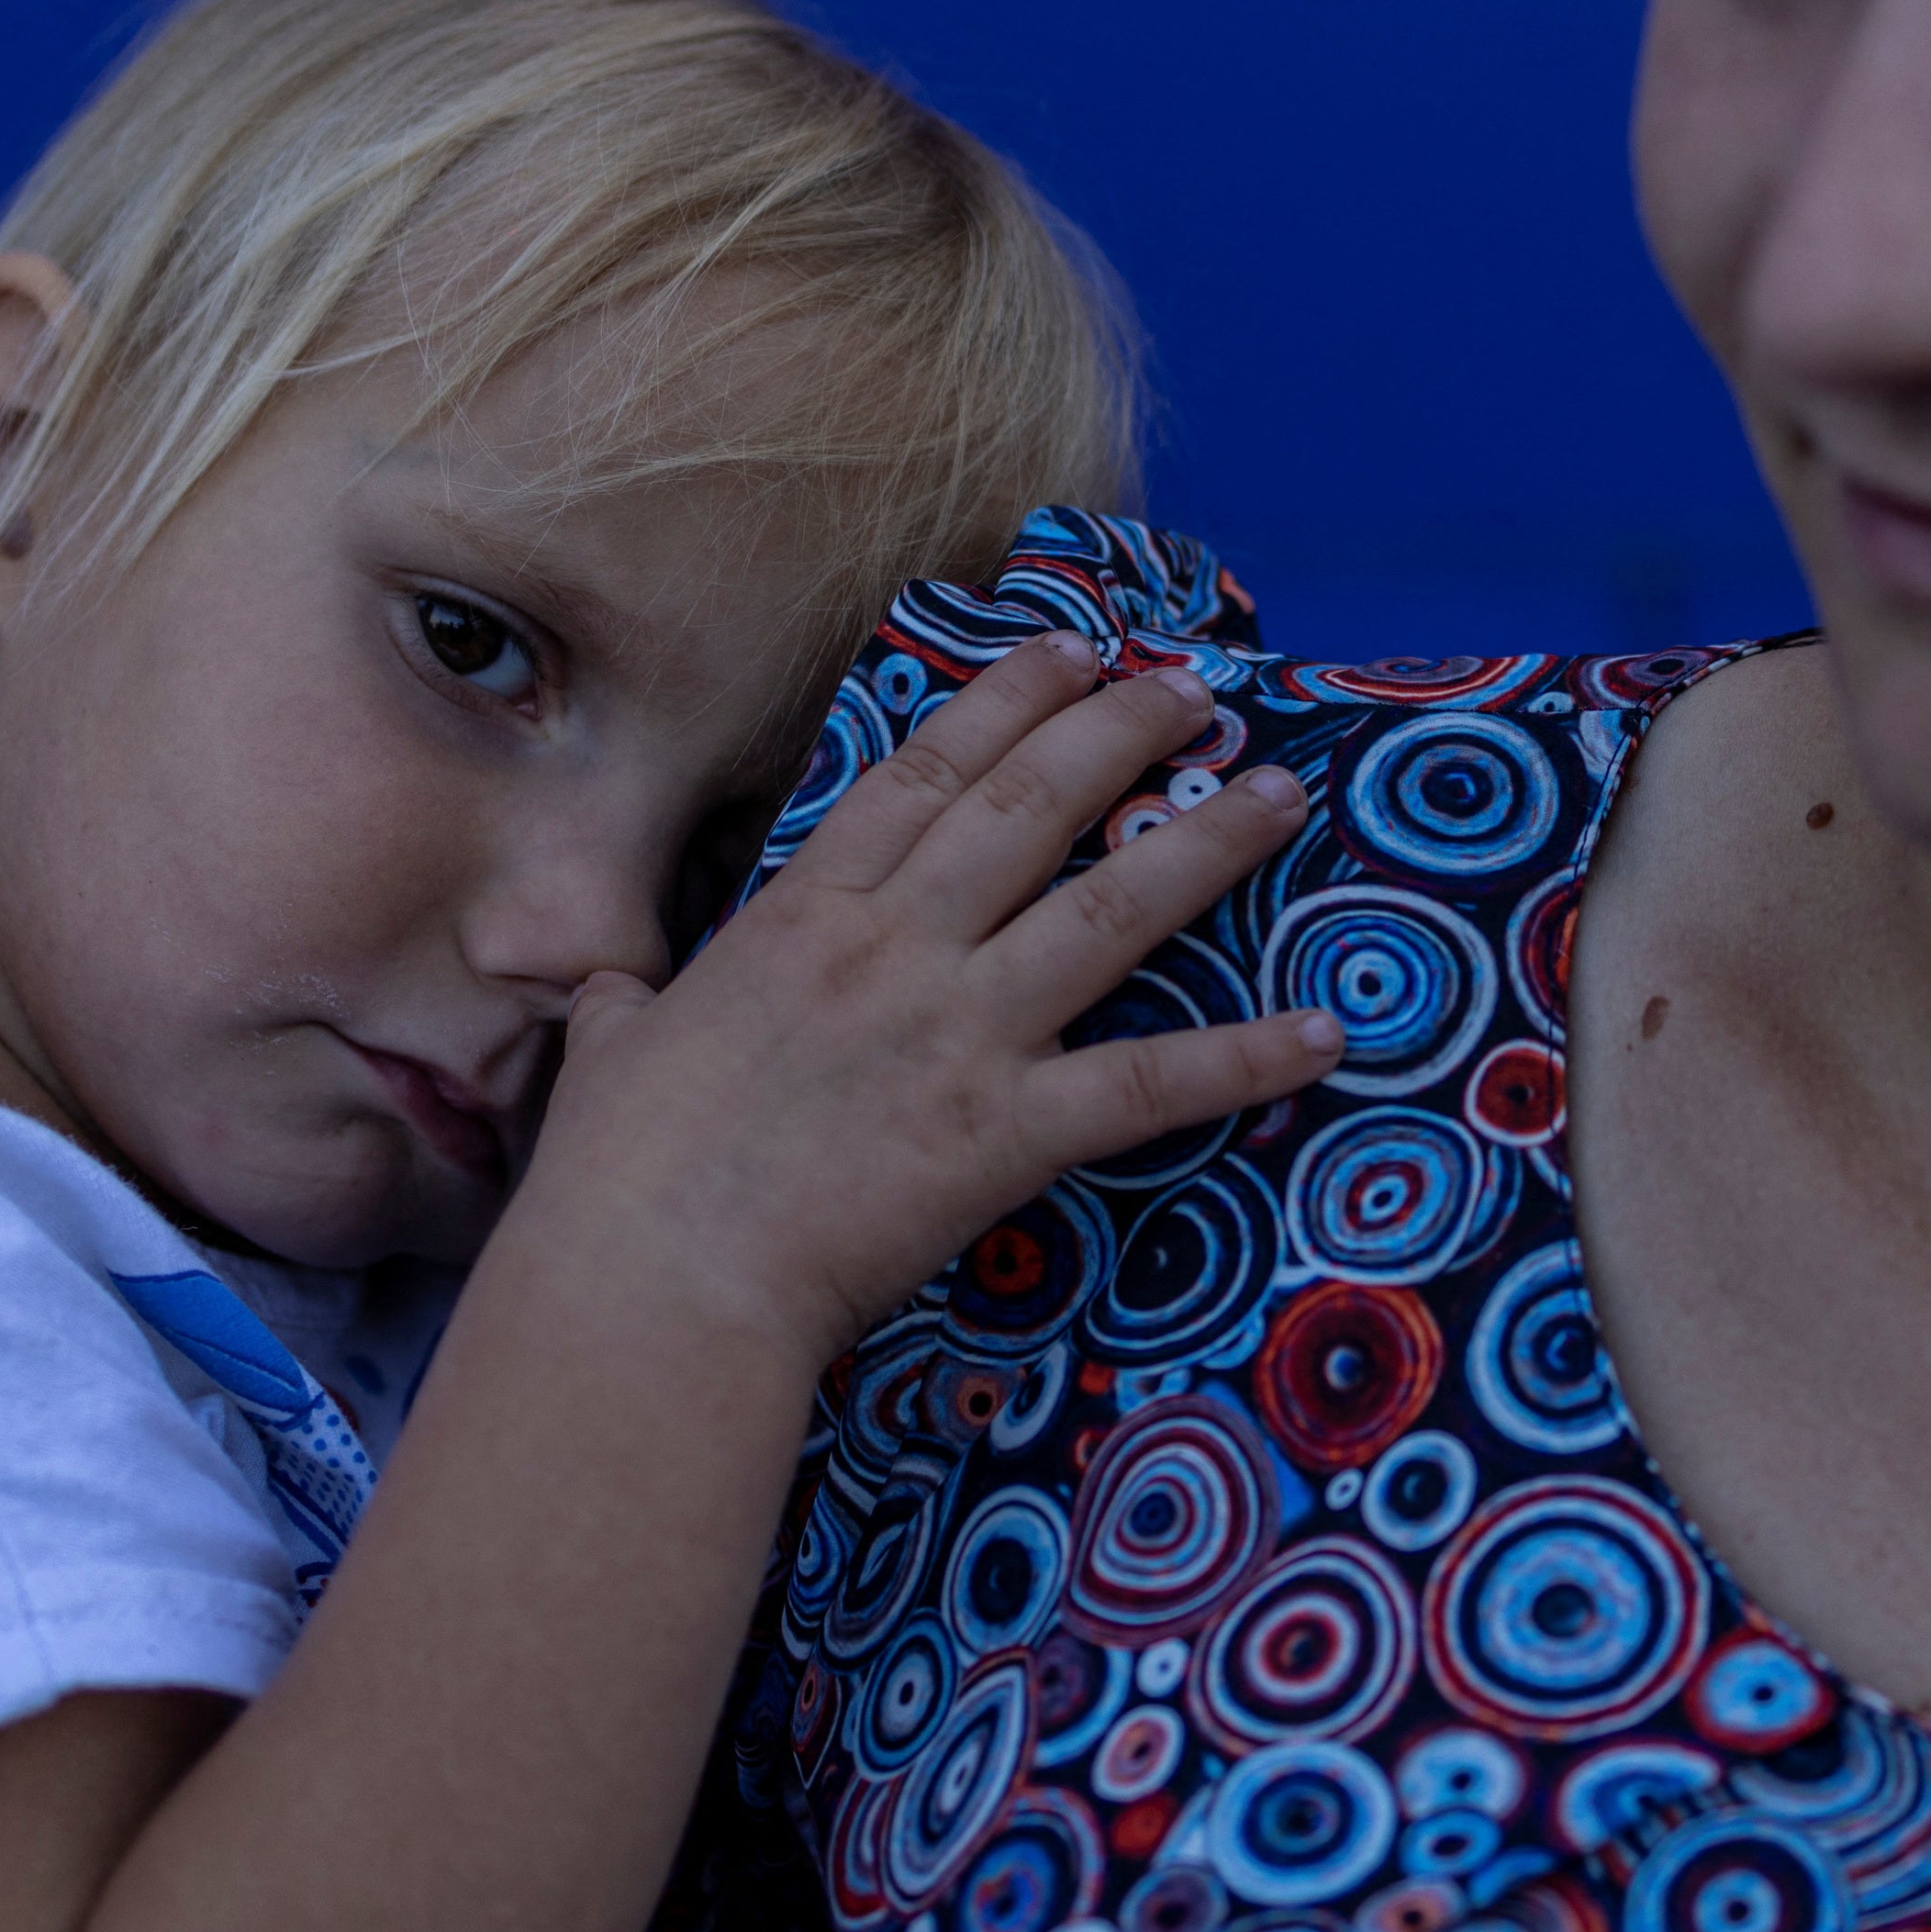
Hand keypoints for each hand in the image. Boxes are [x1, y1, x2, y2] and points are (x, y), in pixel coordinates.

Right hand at [515, 634, 1328, 1358]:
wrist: (651, 1283)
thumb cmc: (618, 1179)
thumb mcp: (613, 1056)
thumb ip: (627, 1009)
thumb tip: (607, 994)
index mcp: (803, 916)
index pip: (924, 775)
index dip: (1007, 701)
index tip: (1069, 648)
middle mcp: (894, 949)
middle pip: (1030, 807)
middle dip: (1121, 734)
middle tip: (1194, 685)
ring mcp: (957, 1033)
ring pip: (1109, 912)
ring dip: (1205, 846)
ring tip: (1280, 792)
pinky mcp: (1004, 1131)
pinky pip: (1147, 1084)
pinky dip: (1243, 1059)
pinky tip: (1322, 1032)